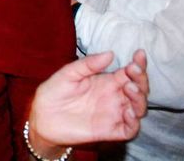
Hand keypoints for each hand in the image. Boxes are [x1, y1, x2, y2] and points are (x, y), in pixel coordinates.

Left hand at [29, 50, 148, 153]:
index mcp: (106, 82)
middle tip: (133, 71)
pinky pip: (129, 129)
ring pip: (138, 108)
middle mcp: (114, 97)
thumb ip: (88, 64)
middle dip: (141, 79)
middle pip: (138, 89)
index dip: (138, 64)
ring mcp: (113, 114)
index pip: (129, 73)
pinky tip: (129, 112)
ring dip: (140, 98)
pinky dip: (134, 121)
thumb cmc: (54, 92)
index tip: (139, 54)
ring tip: (130, 88)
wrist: (42, 116)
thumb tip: (110, 53)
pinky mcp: (109, 131)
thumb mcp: (68, 73)